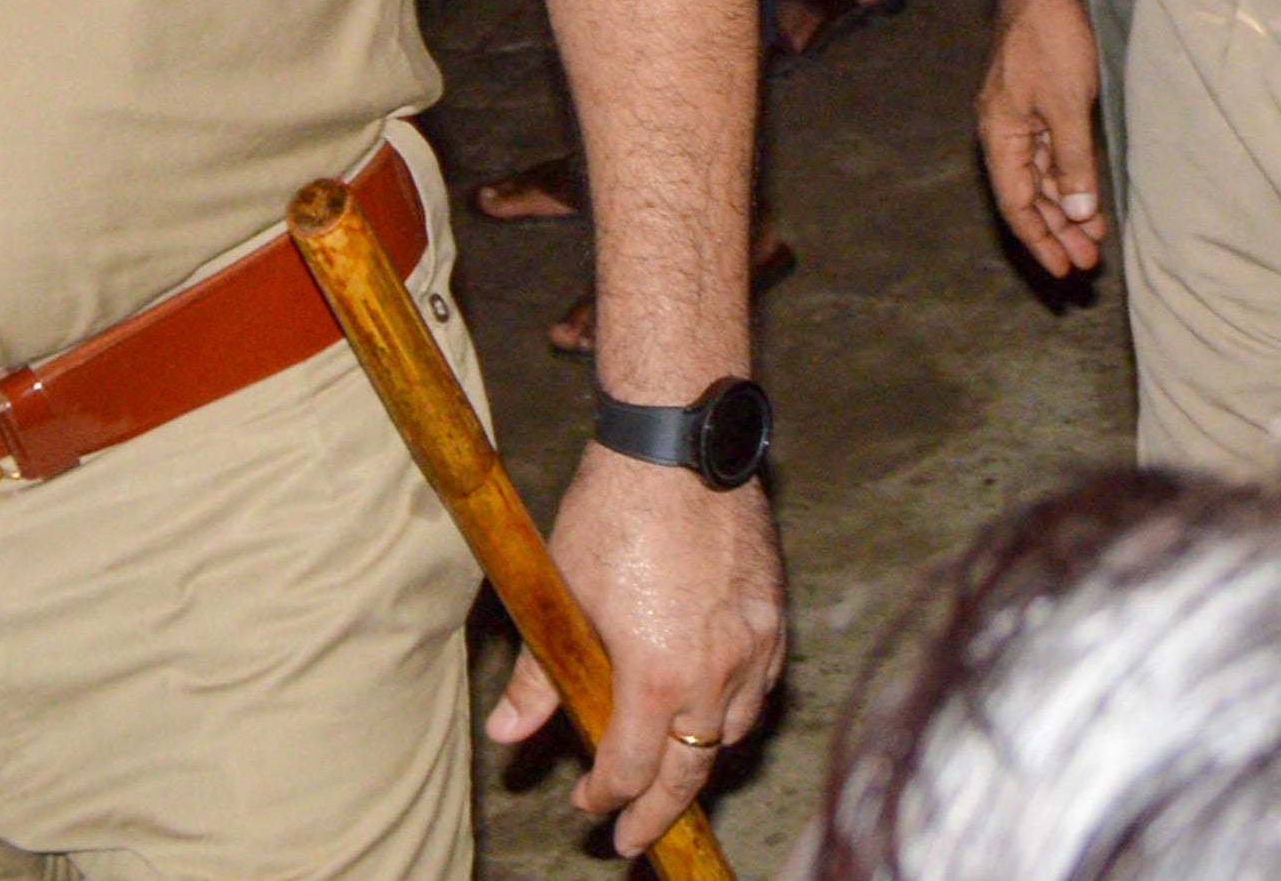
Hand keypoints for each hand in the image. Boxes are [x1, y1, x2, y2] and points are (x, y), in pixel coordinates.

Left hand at [502, 449, 783, 856]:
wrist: (679, 442)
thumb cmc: (615, 512)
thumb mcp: (563, 595)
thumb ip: (538, 677)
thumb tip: (506, 735)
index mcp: (657, 679)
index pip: (630, 771)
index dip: (604, 798)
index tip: (586, 804)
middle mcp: (715, 672)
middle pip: (690, 771)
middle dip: (658, 812)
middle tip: (634, 838)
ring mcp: (753, 644)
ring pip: (732, 732)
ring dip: (699, 758)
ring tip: (672, 769)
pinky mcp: (774, 614)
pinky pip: (761, 687)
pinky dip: (737, 710)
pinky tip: (717, 708)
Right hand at [977, 0, 1108, 276]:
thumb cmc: (1048, 42)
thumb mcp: (1066, 107)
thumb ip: (1073, 162)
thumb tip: (1080, 211)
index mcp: (999, 137)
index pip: (1016, 204)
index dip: (1039, 240)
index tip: (1063, 269)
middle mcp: (1003, 134)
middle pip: (1028, 197)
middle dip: (1058, 231)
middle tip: (1087, 263)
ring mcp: (1020, 120)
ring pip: (1041, 178)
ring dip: (1067, 208)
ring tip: (1093, 238)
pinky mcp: (1037, 105)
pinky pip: (1050, 154)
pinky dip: (1069, 177)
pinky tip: (1087, 196)